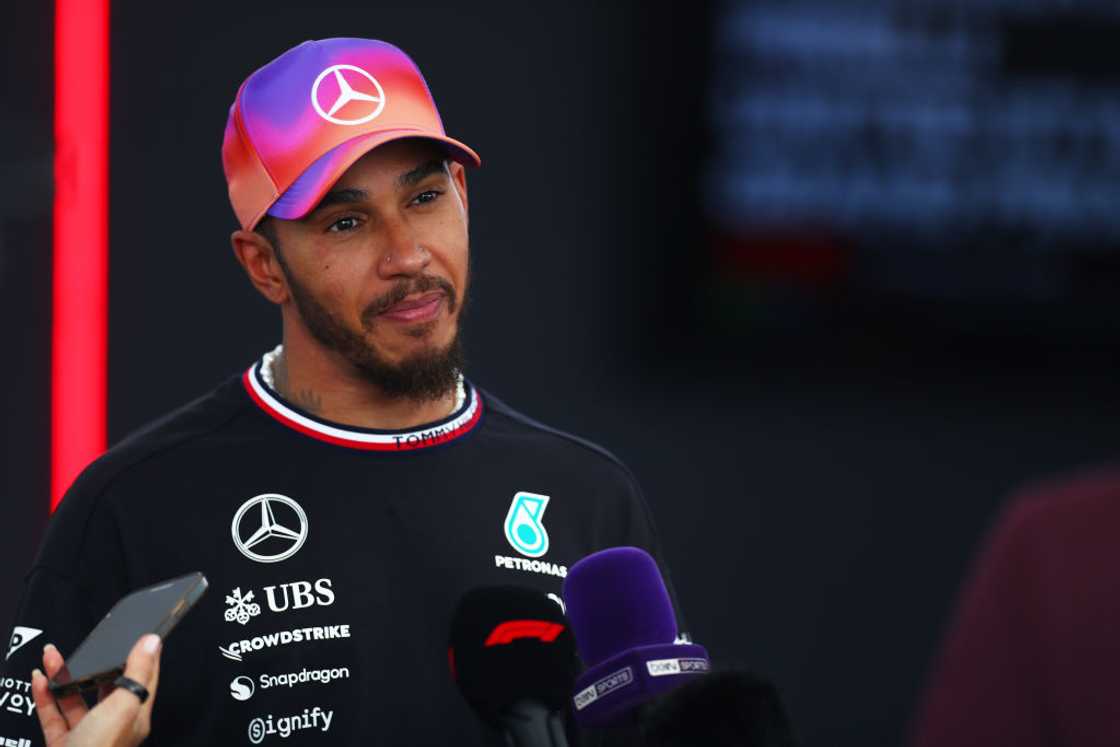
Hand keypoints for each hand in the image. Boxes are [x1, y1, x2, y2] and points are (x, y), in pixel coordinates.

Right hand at [29, 635, 161, 746]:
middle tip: (87, 644)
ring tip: (53, 656)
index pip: (144, 680)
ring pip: (75, 699)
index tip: (143, 636)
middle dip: (94, 663)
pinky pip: (53, 715)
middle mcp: (112, 725)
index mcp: (135, 717)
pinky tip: (41, 680)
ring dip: (64, 676)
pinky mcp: (63, 744)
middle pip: (105, 687)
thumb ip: (137, 673)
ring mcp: (86, 735)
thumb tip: (152, 642)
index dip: (144, 656)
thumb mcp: (123, 706)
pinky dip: (46, 696)